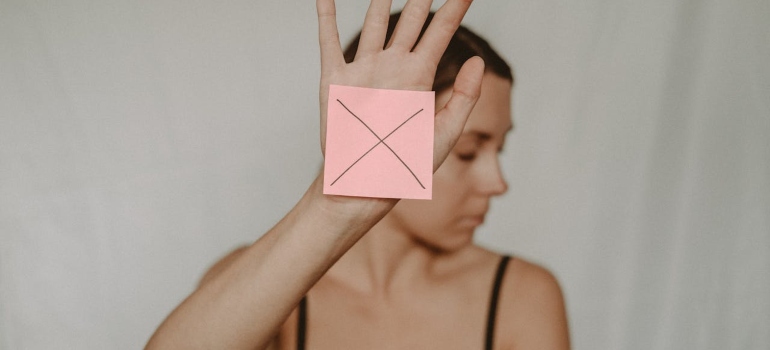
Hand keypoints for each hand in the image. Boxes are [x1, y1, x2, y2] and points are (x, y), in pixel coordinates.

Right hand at [316, 0, 483, 171]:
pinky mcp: (335, 80)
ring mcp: (363, 70)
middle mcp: (392, 67)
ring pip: (374, 22)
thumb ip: (463, 98)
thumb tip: (477, 61)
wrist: (362, 185)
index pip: (441, 31)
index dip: (454, 7)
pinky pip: (328, 40)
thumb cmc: (404, 166)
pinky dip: (325, 15)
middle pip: (409, 19)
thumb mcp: (443, 135)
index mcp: (420, 78)